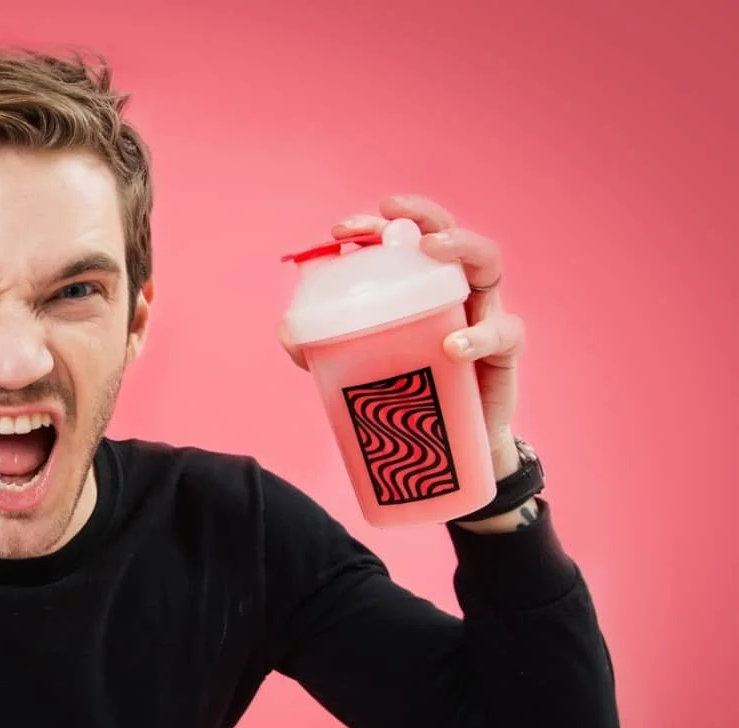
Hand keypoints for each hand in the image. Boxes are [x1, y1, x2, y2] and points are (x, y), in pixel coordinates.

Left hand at [277, 194, 524, 474]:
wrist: (443, 449)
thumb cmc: (403, 392)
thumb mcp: (356, 365)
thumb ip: (320, 347)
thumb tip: (287, 329)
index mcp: (418, 286)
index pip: (402, 240)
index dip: (375, 226)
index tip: (341, 230)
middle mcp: (454, 289)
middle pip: (448, 233)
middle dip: (422, 215)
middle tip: (392, 214)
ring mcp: (484, 313)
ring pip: (488, 262)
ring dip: (462, 246)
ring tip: (432, 249)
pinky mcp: (504, 351)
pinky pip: (504, 333)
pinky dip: (480, 335)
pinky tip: (454, 347)